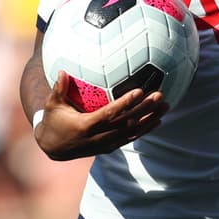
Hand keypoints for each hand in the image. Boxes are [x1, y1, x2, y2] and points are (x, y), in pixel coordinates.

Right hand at [35, 71, 168, 160]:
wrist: (53, 148)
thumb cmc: (53, 121)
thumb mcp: (53, 105)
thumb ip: (59, 89)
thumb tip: (62, 71)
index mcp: (86, 126)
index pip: (110, 114)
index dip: (125, 103)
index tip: (139, 92)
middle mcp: (99, 137)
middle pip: (126, 123)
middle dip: (144, 109)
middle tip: (160, 95)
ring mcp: (106, 144)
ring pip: (132, 132)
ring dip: (150, 119)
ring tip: (165, 106)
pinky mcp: (109, 147)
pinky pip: (130, 138)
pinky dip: (145, 130)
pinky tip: (157, 120)